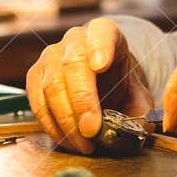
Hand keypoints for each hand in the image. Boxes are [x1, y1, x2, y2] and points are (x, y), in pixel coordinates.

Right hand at [25, 18, 152, 153]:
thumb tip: (136, 129)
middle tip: (91, 130)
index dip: (100, 47)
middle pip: (72, 65)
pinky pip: (37, 102)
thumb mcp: (138, 95)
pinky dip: (52, 126)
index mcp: (105, 33)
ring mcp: (50, 56)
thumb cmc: (118, 85)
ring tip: (83, 144)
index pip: (101, 32)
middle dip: (81, 101)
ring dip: (66, 121)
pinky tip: (68, 140)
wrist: (100, 82)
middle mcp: (74, 39)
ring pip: (51, 86)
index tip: (101, 66)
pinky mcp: (35, 76)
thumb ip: (140, 111)